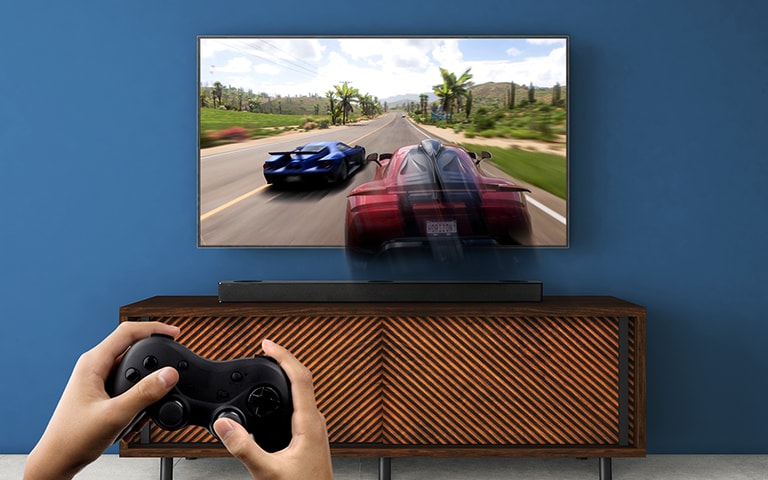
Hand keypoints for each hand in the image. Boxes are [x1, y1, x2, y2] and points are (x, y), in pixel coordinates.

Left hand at [24, 322, 180, 479]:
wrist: (57, 460)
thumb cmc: (73, 438)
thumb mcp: (115, 415)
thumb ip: (144, 394)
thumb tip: (169, 375)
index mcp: (92, 363)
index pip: (127, 332)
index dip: (154, 328)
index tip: (175, 333)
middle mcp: (94, 367)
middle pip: (133, 348)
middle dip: (154, 360)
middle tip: (172, 369)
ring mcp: (97, 380)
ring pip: (132, 369)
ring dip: (146, 384)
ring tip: (151, 404)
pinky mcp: (102, 393)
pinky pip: (128, 385)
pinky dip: (139, 397)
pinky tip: (140, 415)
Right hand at [213, 339, 332, 479]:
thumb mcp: (268, 472)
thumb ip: (244, 448)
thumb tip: (224, 424)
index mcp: (310, 423)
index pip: (300, 376)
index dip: (283, 356)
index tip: (267, 344)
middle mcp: (316, 423)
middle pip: (303, 379)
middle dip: (283, 361)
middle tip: (265, 350)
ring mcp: (315, 430)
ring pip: (302, 393)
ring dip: (285, 377)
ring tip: (269, 367)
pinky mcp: (310, 438)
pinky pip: (299, 406)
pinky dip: (286, 394)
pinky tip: (274, 399)